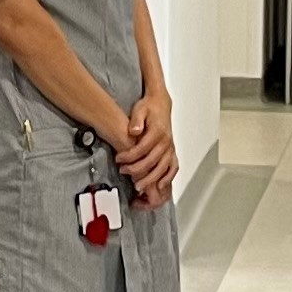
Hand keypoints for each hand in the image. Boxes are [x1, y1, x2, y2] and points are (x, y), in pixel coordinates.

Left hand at [116, 91, 180, 208]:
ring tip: (138, 186)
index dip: (129, 156)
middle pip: (152, 161)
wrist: (161, 105)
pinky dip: (167, 178)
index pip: (142, 148)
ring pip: (162, 168)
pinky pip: (173, 168)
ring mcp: (170, 149)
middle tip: (123, 171)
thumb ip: (136, 120)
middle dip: (136, 170)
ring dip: (150, 179)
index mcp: (158, 132)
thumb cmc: (149, 108)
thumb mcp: (139, 109)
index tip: (118, 159)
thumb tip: (134, 131)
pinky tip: (159, 186)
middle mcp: (166, 142)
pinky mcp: (172, 152)